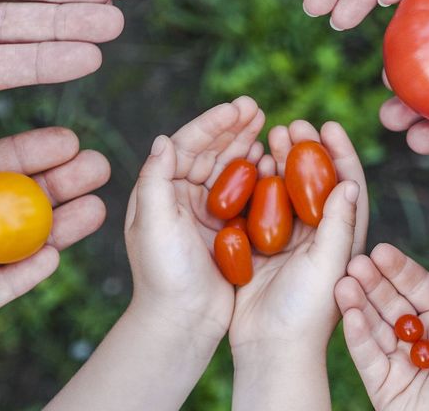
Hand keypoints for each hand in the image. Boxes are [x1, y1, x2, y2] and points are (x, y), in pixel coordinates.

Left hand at [124, 96, 266, 341]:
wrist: (181, 321)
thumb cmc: (163, 273)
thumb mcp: (154, 223)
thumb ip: (155, 179)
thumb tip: (164, 138)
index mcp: (159, 190)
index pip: (186, 145)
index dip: (212, 123)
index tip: (239, 107)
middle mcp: (180, 196)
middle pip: (210, 151)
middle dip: (234, 128)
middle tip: (259, 108)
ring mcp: (204, 213)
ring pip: (229, 169)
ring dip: (247, 146)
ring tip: (270, 128)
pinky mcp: (225, 231)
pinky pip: (245, 194)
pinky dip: (258, 175)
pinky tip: (274, 162)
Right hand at [229, 121, 367, 409]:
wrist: (270, 347)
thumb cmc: (307, 313)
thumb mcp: (327, 266)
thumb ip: (338, 225)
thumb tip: (349, 182)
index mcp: (344, 238)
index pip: (348, 184)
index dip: (341, 152)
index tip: (328, 124)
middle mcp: (320, 235)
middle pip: (315, 180)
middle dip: (306, 149)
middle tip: (291, 124)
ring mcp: (291, 240)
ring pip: (287, 189)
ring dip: (281, 160)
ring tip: (271, 135)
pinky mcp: (263, 247)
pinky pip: (260, 206)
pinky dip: (256, 183)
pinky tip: (249, 164)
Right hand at [334, 243, 428, 410]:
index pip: (420, 290)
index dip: (400, 271)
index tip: (381, 251)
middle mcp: (424, 343)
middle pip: (393, 306)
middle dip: (373, 284)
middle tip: (356, 263)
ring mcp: (403, 367)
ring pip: (376, 329)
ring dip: (359, 305)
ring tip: (345, 283)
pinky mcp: (386, 390)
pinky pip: (369, 360)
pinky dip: (358, 337)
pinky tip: (351, 315)